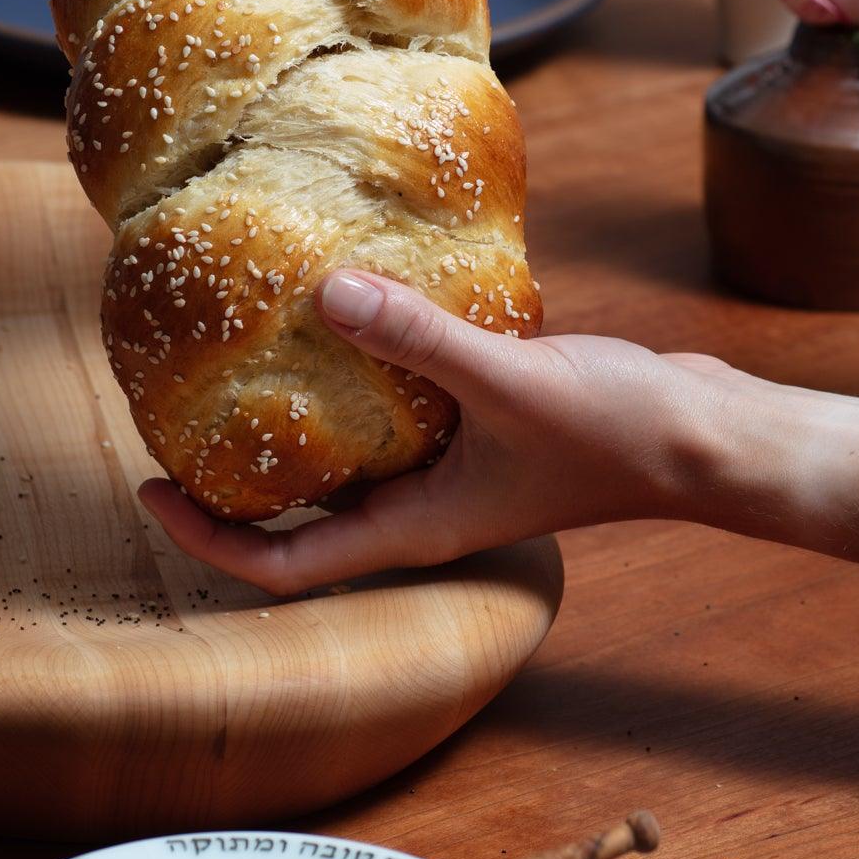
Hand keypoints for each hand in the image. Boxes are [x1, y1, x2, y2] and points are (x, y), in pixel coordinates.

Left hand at [138, 269, 754, 593]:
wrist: (707, 435)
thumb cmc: (619, 434)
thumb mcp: (507, 380)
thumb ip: (417, 339)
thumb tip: (325, 293)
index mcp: (414, 528)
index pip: (284, 566)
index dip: (209, 540)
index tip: (151, 490)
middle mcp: (423, 509)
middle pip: (305, 514)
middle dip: (238, 475)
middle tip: (181, 411)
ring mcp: (454, 471)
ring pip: (353, 457)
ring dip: (301, 419)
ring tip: (249, 355)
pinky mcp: (483, 426)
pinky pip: (400, 409)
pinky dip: (366, 372)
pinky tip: (355, 312)